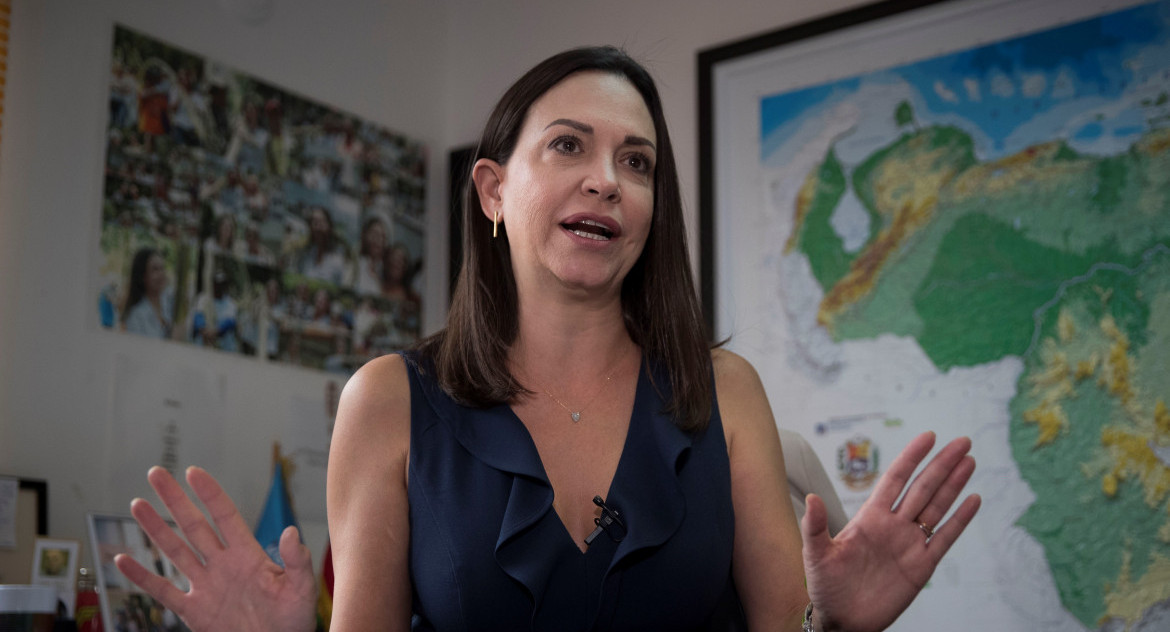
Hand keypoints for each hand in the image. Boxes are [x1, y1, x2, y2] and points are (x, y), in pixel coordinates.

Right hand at [115, 466, 317, 631]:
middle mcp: (223, 565)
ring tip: (137, 504)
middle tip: (156, 474)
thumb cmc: (294, 619)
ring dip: (156, 529)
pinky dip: (142, 577)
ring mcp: (206, 586)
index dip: (209, 494)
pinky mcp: (194, 612)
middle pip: (193, 525)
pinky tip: (122, 559)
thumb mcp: (302, 588)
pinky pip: (163, 591)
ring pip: (175, 551)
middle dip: (174, 500)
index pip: (225, 516)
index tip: (193, 472)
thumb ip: (297, 561)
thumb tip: (292, 532)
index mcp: (248, 555)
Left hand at [801, 432, 980, 631]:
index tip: (929, 437)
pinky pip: (945, 539)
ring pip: (937, 508)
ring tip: (969, 461)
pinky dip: (960, 520)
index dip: (912, 457)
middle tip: (962, 442)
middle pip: (923, 488)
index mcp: (870, 517)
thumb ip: (814, 526)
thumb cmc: (825, 586)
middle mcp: (893, 526)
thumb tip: (812, 498)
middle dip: (942, 465)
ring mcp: (909, 544)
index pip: (895, 479)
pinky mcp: (922, 567)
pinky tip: (973, 500)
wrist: (843, 620)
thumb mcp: (815, 555)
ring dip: (954, 485)